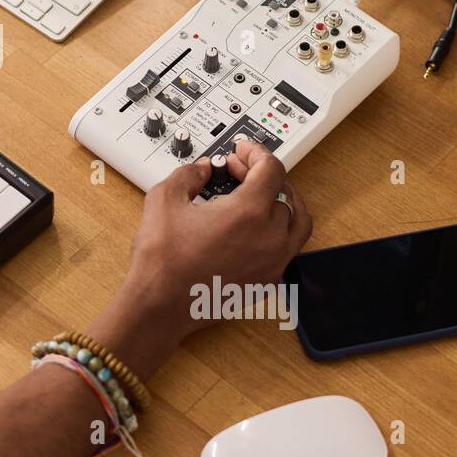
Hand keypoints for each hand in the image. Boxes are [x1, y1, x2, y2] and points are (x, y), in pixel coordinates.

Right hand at [86, 141, 311, 378]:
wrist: (158, 306)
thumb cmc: (162, 260)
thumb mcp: (164, 199)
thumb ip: (188, 174)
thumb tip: (202, 170)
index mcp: (249, 212)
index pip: (271, 169)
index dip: (257, 153)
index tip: (243, 150)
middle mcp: (270, 238)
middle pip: (286, 193)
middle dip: (262, 176)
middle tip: (238, 171)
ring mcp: (273, 263)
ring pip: (297, 223)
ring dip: (281, 203)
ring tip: (259, 197)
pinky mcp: (267, 282)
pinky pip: (287, 250)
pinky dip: (277, 232)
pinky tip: (252, 230)